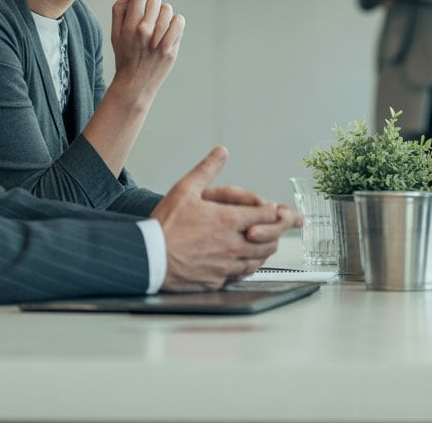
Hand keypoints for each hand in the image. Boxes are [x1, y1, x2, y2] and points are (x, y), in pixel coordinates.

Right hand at [109, 0, 183, 103]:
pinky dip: (175, 21)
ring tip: (158, 22)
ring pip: (168, 9)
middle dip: (151, 2)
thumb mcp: (115, 32)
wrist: (135, 83)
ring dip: (163, 12)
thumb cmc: (124, 54)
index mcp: (129, 28)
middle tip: (148, 11)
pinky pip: (179, 22)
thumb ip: (121, 8)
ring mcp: (161, 42)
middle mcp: (146, 33)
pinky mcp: (172, 49)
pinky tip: (168, 28)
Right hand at [150, 146, 299, 290]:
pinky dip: (250, 266)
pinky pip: (243, 274)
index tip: (283, 210)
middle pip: (269, 239)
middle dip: (278, 232)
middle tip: (283, 227)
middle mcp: (233, 244)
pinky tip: (247, 261)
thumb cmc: (164, 224)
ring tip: (267, 243)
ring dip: (266, 249)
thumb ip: (207, 169)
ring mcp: (226, 264)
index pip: (266, 215)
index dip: (279, 212)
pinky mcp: (218, 280)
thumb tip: (222, 151)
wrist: (148, 258)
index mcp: (229, 220)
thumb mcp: (185, 189)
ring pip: (259, 259)